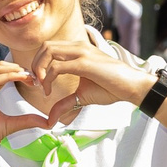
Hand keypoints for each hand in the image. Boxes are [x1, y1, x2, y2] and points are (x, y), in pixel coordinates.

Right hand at [0, 63, 59, 163]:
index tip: (34, 80)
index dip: (19, 73)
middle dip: (19, 69)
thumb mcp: (12, 124)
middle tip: (34, 76)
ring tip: (29, 76)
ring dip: (15, 70)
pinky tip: (20, 77)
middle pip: (1, 67)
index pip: (4, 73)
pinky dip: (8, 76)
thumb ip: (27, 120)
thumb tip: (47, 122)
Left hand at [21, 26, 149, 112]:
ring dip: (39, 70)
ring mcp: (82, 52)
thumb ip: (65, 103)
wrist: (131, 86)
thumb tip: (51, 119)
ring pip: (48, 51)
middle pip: (45, 46)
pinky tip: (49, 91)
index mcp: (78, 49)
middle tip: (37, 84)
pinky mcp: (84, 63)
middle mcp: (78, 46)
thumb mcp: (81, 96)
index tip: (39, 82)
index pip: (49, 47)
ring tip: (44, 87)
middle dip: (35, 65)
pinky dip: (48, 79)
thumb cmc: (110, 88)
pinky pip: (57, 67)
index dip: (39, 63)